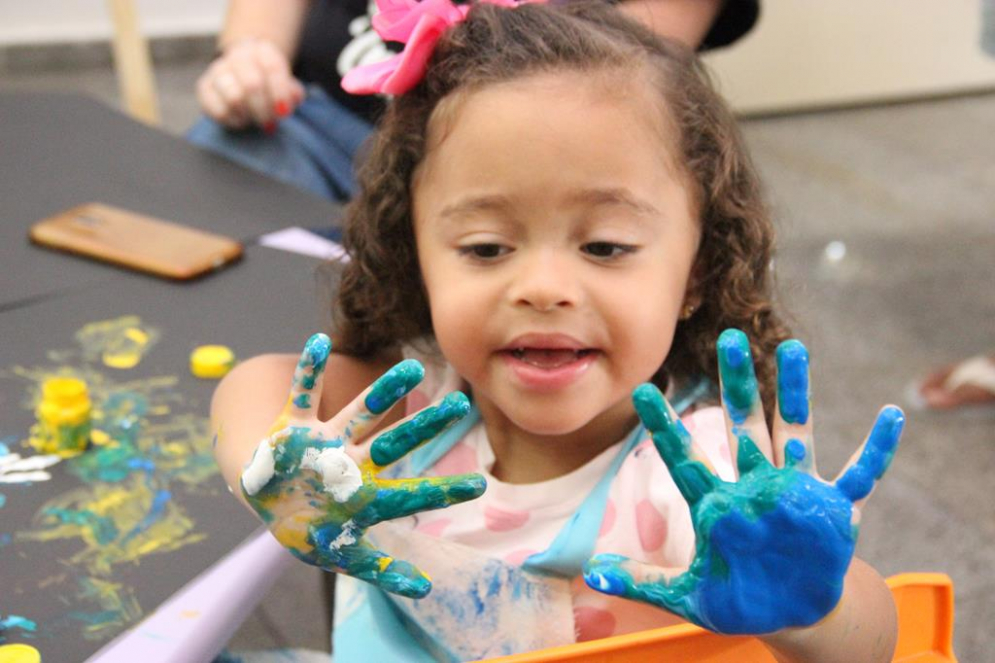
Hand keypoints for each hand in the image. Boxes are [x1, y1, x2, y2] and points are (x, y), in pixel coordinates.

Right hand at [196, 38, 304, 129]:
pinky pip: (217, 109)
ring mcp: (218, 70)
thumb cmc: (269, 82)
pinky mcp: (204, 87)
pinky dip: (232, 121)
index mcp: (262, 51)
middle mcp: (238, 57)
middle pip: (252, 85)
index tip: (284, 113)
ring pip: (234, 98)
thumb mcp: (285, 83)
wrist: (244, 72)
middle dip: (264, 110)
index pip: (272, 68)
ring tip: (254, 120)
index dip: (280, 93)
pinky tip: (241, 121)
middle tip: (270, 124)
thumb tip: (293, 97)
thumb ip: (292, 91)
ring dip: (248, 116)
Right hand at [240, 333, 485, 597]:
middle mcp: (351, 462)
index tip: (480, 486)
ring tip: (412, 367)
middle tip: (461, 403)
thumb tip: (426, 590)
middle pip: (395, 441)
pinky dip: (308, 370)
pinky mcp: (293, 427)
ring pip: (359, 413)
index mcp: (365, 494)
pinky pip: (302, 393)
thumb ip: (381, 571)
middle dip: (426, 425)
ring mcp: (324, 442)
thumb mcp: (343, 556)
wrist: (267, 504)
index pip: (410, 492)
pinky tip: (319, 341)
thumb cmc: (311, 530)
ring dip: (383, 391)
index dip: (442, 491)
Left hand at [584, 329, 903, 634]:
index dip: (665, 426)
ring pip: (795, 431)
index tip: (642, 389)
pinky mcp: (833, 510)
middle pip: (743, 424)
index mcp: (719, 503)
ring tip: (793, 346)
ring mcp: (796, 491)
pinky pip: (859, 475)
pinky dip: (876, 449)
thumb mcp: (687, 595)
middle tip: (729, 336)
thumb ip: (644, 581)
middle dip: (737, 383)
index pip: (685, 457)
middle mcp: (755, 485)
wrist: (792, 613)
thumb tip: (592, 576)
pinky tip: (892, 415)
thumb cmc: (741, 599)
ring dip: (796, 392)